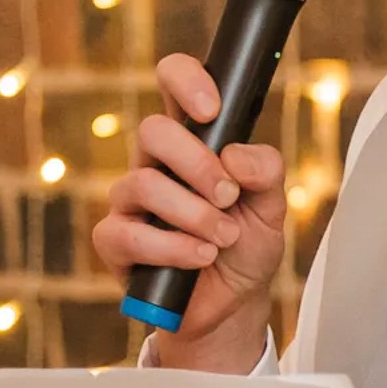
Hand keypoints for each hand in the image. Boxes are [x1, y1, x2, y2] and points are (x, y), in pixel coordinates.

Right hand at [87, 52, 290, 370]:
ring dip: (193, 214)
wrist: (232, 307)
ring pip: (143, 183)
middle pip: (152, 130)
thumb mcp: (272, 208)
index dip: (186, 80)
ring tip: (223, 239)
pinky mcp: (115, 241)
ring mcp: (130, 201)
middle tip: (228, 196)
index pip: (173, 83)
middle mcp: (155, 164)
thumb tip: (235, 155)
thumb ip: (266, 172)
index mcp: (193, 141)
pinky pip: (130, 233)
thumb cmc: (244, 248)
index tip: (212, 108)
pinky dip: (174, 248)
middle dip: (197, 164)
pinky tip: (200, 258)